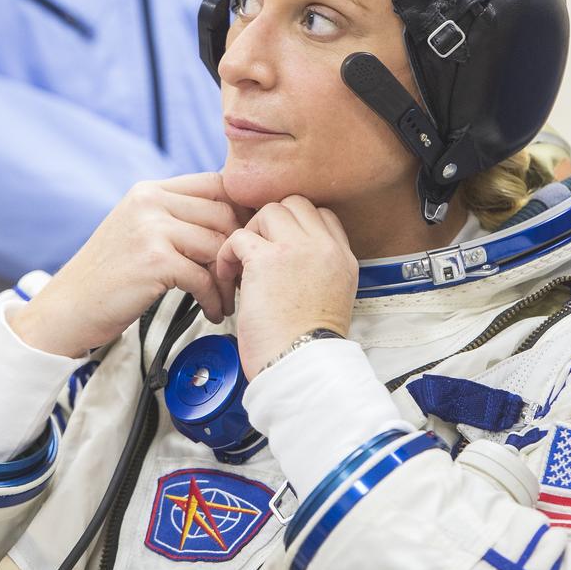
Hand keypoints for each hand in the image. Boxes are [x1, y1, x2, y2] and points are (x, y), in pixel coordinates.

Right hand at [9, 173, 246, 357]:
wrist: (67, 309)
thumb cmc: (108, 277)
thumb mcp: (137, 230)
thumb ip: (174, 218)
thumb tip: (229, 218)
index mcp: (149, 190)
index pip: (215, 183)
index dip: (240, 210)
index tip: (249, 238)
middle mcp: (150, 202)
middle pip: (223, 213)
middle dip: (239, 247)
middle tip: (240, 275)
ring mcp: (150, 228)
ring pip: (217, 244)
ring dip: (228, 277)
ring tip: (226, 298)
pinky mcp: (153, 260)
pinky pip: (203, 276)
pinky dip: (214, 298)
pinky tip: (212, 311)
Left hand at [215, 196, 357, 380]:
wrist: (301, 365)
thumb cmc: (308, 345)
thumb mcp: (332, 298)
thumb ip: (318, 270)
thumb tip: (289, 260)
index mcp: (342, 258)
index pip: (321, 215)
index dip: (296, 225)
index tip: (279, 244)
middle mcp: (324, 248)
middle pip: (293, 204)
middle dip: (271, 223)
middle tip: (258, 250)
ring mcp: (297, 250)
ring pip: (267, 212)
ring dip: (249, 234)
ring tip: (243, 264)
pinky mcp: (266, 260)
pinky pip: (239, 237)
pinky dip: (227, 254)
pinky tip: (228, 276)